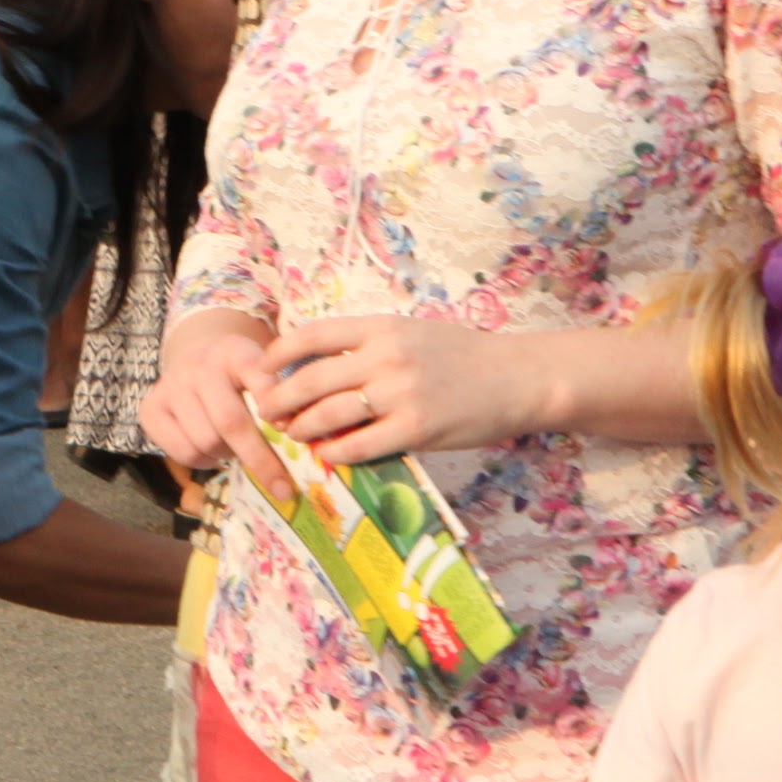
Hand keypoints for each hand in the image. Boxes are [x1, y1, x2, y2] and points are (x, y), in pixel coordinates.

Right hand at [135, 321, 294, 504]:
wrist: (195, 363)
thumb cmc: (239, 379)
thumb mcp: (263, 374)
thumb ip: (282, 398)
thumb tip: (298, 441)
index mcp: (234, 351)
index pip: (257, 374)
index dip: (273, 403)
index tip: (289, 430)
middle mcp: (198, 365)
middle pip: (230, 421)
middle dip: (260, 459)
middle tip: (282, 488)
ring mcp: (170, 386)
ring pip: (206, 442)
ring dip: (227, 455)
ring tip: (234, 448)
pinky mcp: (150, 409)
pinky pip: (183, 453)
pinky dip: (204, 462)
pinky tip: (212, 451)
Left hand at [254, 314, 537, 465]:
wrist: (518, 377)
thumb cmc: (464, 355)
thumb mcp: (412, 334)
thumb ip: (369, 346)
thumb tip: (318, 369)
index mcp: (382, 327)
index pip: (313, 334)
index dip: (280, 353)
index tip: (263, 368)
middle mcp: (387, 356)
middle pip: (311, 379)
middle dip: (279, 399)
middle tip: (265, 412)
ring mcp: (401, 393)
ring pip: (328, 414)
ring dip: (301, 428)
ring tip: (292, 434)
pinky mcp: (416, 429)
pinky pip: (360, 444)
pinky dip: (335, 451)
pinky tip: (326, 455)